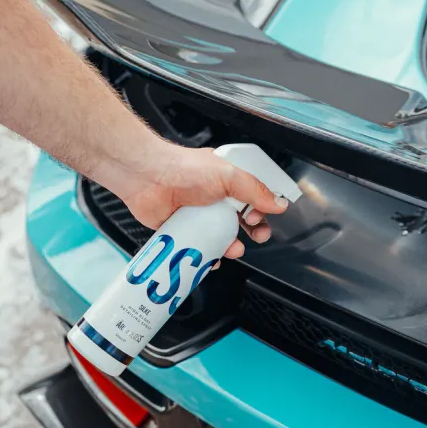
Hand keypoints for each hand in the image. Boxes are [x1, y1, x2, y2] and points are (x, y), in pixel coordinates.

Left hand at [116, 143, 287, 259]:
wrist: (147, 177)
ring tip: (234, 249)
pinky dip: (207, 256)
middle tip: (258, 236)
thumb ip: (256, 191)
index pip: (253, 197)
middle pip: (242, 219)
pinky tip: (212, 259)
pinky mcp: (182, 229)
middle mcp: (214, 197)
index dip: (261, 209)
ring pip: (222, 236)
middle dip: (254, 230)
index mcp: (228, 180)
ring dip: (232, 246)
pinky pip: (199, 247)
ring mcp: (198, 214)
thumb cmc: (184, 168)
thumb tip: (279, 204)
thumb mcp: (229, 176)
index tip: (261, 216)